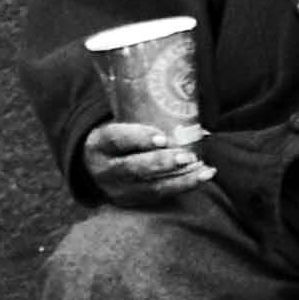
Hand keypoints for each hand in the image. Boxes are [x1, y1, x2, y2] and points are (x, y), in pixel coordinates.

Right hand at [83, 115, 210, 205]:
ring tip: (203, 169)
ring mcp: (119, 189)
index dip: (139, 139)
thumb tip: (184, 98)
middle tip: (187, 156)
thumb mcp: (117, 123)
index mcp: (99, 144)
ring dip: (181, 179)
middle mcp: (106, 170)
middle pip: (134, 168)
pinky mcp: (132, 201)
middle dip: (162, 163)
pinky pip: (160, 196)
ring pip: (150, 188)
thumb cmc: (117, 137)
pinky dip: (183, 186)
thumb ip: (140, 113)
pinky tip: (202, 176)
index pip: (117, 139)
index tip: (162, 138)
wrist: (95, 167)